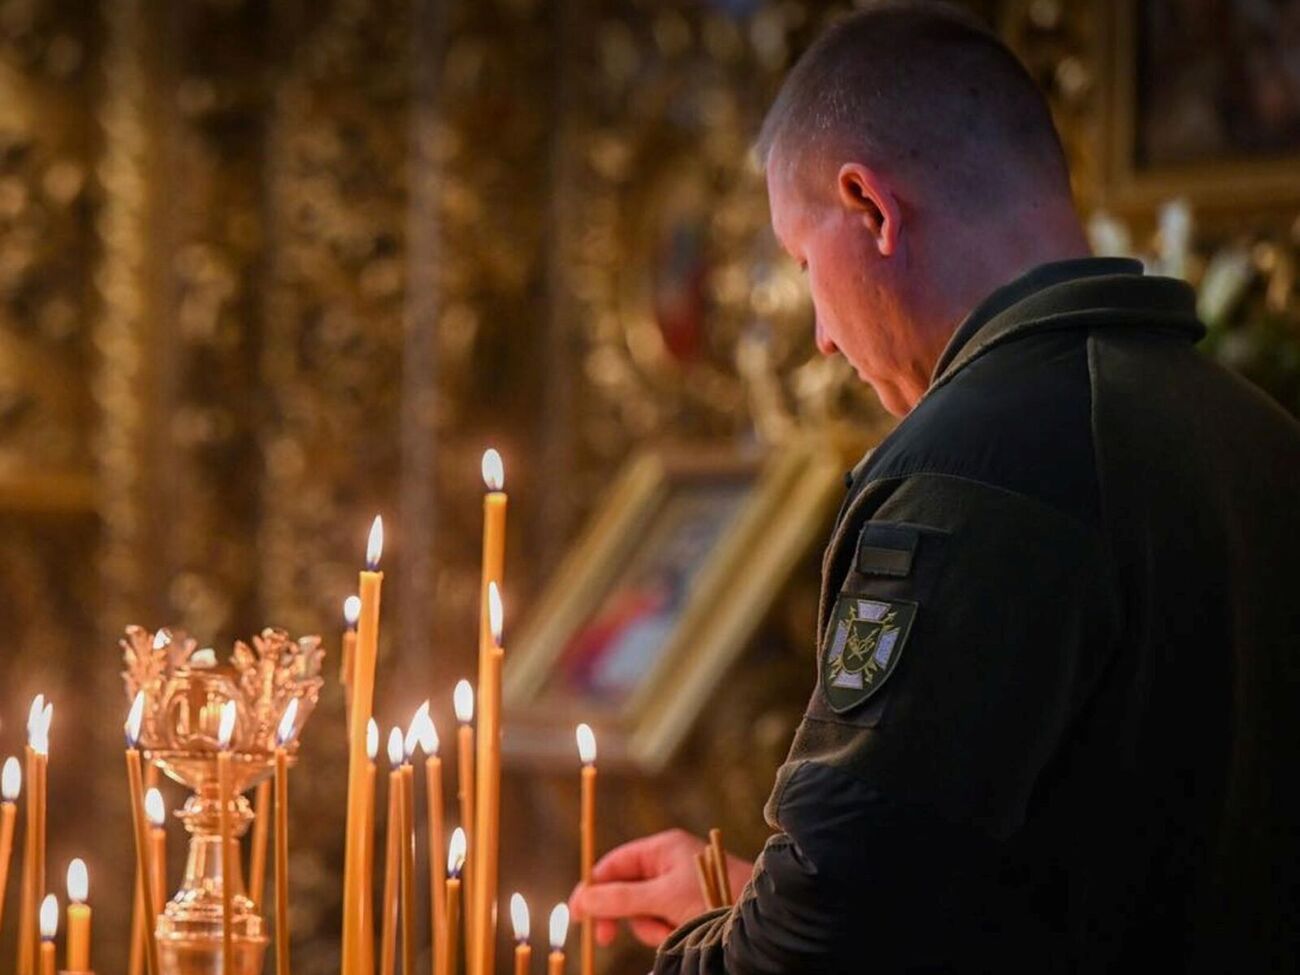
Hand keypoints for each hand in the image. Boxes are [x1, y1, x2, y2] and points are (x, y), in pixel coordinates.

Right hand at [569, 828, 753, 947]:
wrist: (757, 917)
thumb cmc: (714, 895)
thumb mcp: (662, 898)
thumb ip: (620, 899)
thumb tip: (583, 900)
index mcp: (661, 849)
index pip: (613, 864)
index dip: (592, 888)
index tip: (577, 915)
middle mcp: (667, 865)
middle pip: (624, 891)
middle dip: (624, 915)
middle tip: (607, 938)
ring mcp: (676, 888)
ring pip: (642, 913)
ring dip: (650, 928)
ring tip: (670, 930)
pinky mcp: (686, 909)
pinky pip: (660, 923)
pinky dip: (665, 933)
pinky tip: (680, 934)